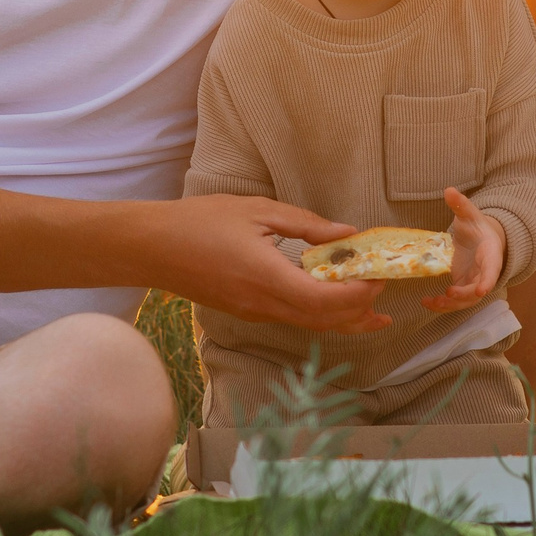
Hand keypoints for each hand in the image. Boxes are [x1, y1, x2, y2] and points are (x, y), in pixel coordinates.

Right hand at [136, 194, 389, 334]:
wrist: (152, 247)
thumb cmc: (200, 221)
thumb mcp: (258, 210)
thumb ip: (306, 225)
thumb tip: (347, 234)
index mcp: (267, 277)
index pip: (326, 302)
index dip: (359, 294)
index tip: (379, 274)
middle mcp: (263, 304)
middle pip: (324, 321)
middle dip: (361, 310)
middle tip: (384, 289)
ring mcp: (253, 313)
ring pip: (309, 324)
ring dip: (343, 317)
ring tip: (373, 309)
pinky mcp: (246, 312)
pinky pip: (292, 318)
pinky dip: (319, 312)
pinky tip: (330, 298)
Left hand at [422, 186, 505, 312]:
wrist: (481, 238)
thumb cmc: (478, 226)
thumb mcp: (470, 214)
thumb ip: (461, 205)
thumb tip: (449, 190)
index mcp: (491, 254)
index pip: (492, 270)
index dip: (488, 281)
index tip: (481, 290)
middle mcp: (485, 272)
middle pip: (478, 289)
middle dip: (465, 295)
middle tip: (449, 293)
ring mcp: (473, 282)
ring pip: (466, 300)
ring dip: (451, 305)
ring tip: (432, 302)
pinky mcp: (462, 287)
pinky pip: (455, 301)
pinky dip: (442, 304)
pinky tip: (427, 302)